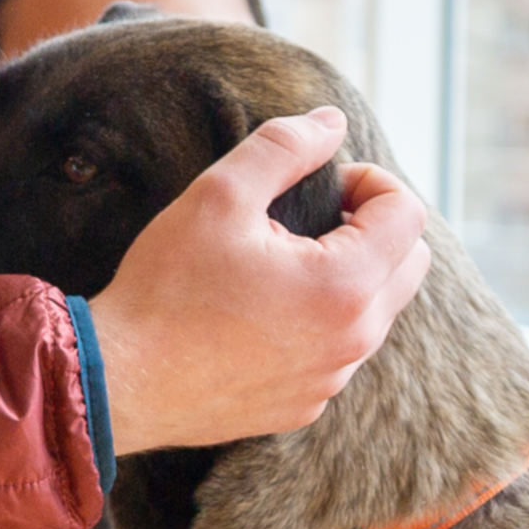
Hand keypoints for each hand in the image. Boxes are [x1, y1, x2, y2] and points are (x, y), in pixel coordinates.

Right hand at [88, 109, 436, 454]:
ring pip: (376, 312)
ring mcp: (329, 380)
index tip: (326, 184)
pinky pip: (337, 353)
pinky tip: (262, 313)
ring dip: (349, 276)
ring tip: (282, 263)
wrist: (119, 379)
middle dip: (375, 229)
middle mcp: (352, 341)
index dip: (371, 182)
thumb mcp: (219, 195)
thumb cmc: (167, 286)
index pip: (407, 214)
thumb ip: (284, 146)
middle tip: (314, 218)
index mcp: (345, 285)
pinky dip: (320, 323)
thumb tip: (330, 122)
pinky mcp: (303, 405)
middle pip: (409, 265)